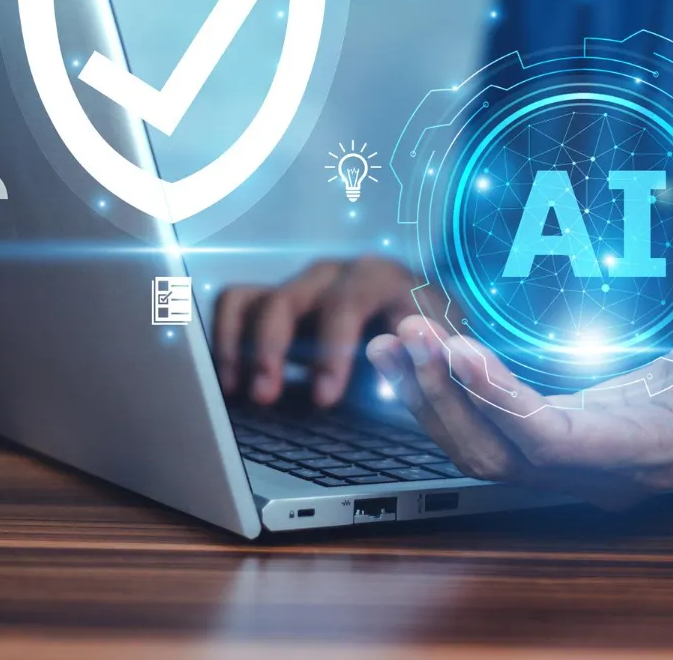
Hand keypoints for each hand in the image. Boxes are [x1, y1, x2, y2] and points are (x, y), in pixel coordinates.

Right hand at [213, 258, 426, 405]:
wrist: (427, 323)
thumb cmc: (434, 338)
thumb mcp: (445, 344)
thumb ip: (432, 352)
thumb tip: (413, 351)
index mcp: (385, 279)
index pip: (351, 300)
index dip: (333, 347)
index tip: (324, 397)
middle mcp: (340, 274)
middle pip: (296, 299)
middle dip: (281, 349)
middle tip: (272, 398)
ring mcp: (307, 283)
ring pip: (265, 301)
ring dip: (252, 348)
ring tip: (256, 395)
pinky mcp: (281, 298)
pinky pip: (238, 303)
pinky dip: (227, 338)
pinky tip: (232, 382)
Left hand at [365, 295, 672, 508]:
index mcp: (649, 452)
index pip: (556, 441)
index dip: (501, 401)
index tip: (456, 350)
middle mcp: (600, 473)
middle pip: (498, 456)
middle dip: (445, 398)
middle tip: (407, 332)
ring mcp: (573, 467)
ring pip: (480, 453)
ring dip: (429, 400)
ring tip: (391, 342)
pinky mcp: (554, 448)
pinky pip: (484, 437)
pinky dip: (442, 399)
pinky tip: (411, 357)